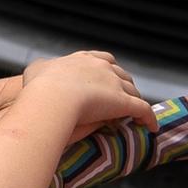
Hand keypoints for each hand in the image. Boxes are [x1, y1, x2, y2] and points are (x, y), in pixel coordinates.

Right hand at [20, 51, 154, 137]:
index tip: (108, 76)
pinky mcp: (123, 103)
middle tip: (122, 95)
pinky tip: (151, 127)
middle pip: (120, 74)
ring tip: (136, 113)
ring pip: (133, 91)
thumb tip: (43, 69)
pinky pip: (142, 110)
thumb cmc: (39, 86)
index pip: (102, 60)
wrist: (51, 97)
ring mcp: (115, 84)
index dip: (107, 69)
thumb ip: (43, 67)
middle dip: (123, 83)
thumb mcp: (36, 69)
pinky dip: (148, 117)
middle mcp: (102, 68)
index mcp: (83, 60)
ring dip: (135, 100)